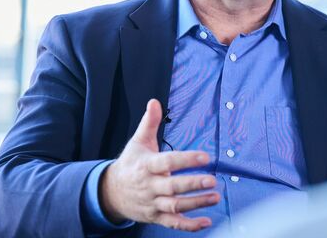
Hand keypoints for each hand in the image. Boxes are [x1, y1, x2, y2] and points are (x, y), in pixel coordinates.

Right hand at [99, 99, 219, 230]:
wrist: (110, 192)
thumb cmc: (130, 164)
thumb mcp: (138, 142)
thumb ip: (148, 123)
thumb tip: (154, 101)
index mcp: (147, 166)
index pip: (168, 162)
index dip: (186, 159)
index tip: (205, 156)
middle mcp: (150, 186)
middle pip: (172, 187)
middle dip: (192, 184)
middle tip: (212, 180)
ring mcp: (153, 203)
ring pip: (175, 206)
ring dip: (196, 203)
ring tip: (215, 197)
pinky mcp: (156, 217)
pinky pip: (173, 224)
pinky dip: (189, 226)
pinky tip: (207, 222)